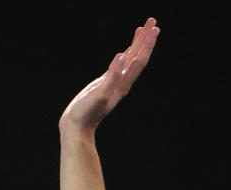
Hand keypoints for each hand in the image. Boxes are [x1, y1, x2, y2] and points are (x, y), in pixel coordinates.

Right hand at [59, 17, 159, 132]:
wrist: (77, 127)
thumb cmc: (86, 113)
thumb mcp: (99, 94)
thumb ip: (112, 76)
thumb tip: (122, 56)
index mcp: (123, 83)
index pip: (139, 60)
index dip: (147, 44)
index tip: (153, 28)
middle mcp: (122, 82)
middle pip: (138, 56)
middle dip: (146, 39)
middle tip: (153, 21)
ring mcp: (115, 82)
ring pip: (130, 59)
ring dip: (138, 44)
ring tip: (143, 29)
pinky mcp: (106, 83)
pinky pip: (120, 65)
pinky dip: (126, 54)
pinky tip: (126, 50)